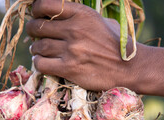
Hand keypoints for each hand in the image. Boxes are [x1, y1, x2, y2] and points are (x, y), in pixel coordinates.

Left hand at [25, 0, 140, 90]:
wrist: (130, 68)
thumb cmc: (118, 44)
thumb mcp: (103, 22)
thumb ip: (82, 17)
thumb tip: (61, 15)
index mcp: (82, 14)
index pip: (45, 5)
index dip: (36, 10)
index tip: (37, 15)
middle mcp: (74, 29)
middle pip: (38, 27)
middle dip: (32, 30)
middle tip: (34, 34)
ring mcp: (71, 50)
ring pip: (39, 47)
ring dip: (36, 49)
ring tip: (39, 50)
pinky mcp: (69, 68)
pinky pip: (42, 64)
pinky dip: (39, 63)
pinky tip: (43, 62)